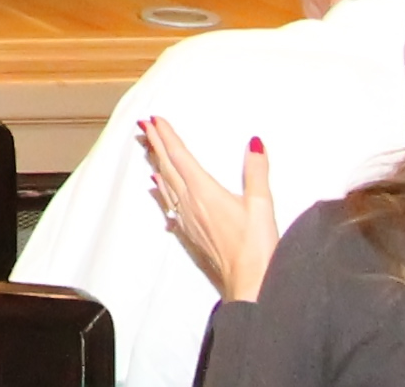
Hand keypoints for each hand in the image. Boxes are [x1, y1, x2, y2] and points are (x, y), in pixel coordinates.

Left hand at [144, 121, 279, 302]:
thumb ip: (256, 172)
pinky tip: (157, 188)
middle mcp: (191, 203)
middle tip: (143, 127)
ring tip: (149, 149)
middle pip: (168, 167)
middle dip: (156, 144)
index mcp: (205, 191)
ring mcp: (188, 219)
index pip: (180, 157)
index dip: (167, 136)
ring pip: (165, 184)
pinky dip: (162, 190)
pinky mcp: (190, 233)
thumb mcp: (261, 205)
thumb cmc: (256, 248)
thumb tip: (254, 144)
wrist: (248, 284)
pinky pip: (170, 204)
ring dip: (156, 163)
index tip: (155, 120)